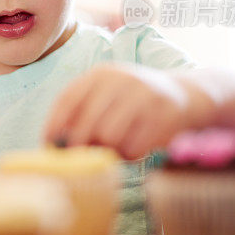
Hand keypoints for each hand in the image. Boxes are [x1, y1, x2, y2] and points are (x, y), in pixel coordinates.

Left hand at [42, 63, 192, 159]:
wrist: (187, 95)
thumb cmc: (135, 104)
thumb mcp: (107, 97)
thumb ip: (83, 113)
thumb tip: (55, 144)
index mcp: (101, 74)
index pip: (67, 99)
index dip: (54, 125)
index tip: (48, 145)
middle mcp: (120, 79)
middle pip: (86, 123)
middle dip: (80, 147)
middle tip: (81, 159)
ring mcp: (144, 94)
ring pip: (109, 137)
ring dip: (110, 151)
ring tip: (119, 147)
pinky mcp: (165, 113)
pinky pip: (135, 146)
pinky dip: (132, 154)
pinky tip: (138, 147)